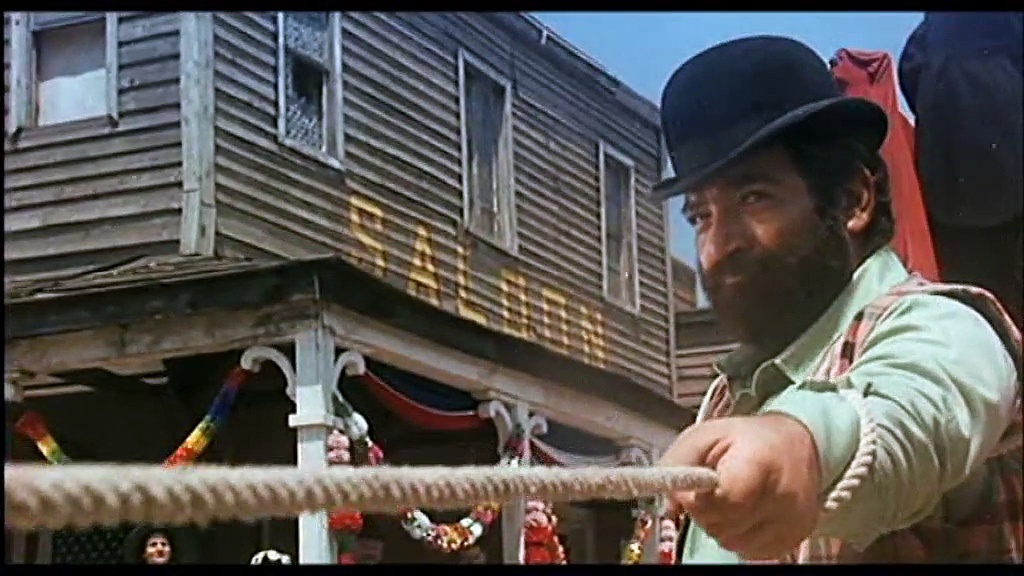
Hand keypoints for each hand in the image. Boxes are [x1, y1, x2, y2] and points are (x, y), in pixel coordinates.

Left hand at [661, 413, 822, 559]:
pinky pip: (750, 551)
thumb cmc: (748, 439)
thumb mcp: (705, 435)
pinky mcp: (794, 538)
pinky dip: (740, 535)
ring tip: (730, 499)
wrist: (796, 444)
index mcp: (759, 463)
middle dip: (706, 512)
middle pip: (723, 526)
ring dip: (722, 525)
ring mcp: (791, 521)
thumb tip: (666, 500)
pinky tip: (745, 513)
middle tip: (711, 491)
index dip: (698, 500)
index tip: (694, 488)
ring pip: (733, 543)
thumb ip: (678, 464)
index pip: (721, 502)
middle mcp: (783, 496)